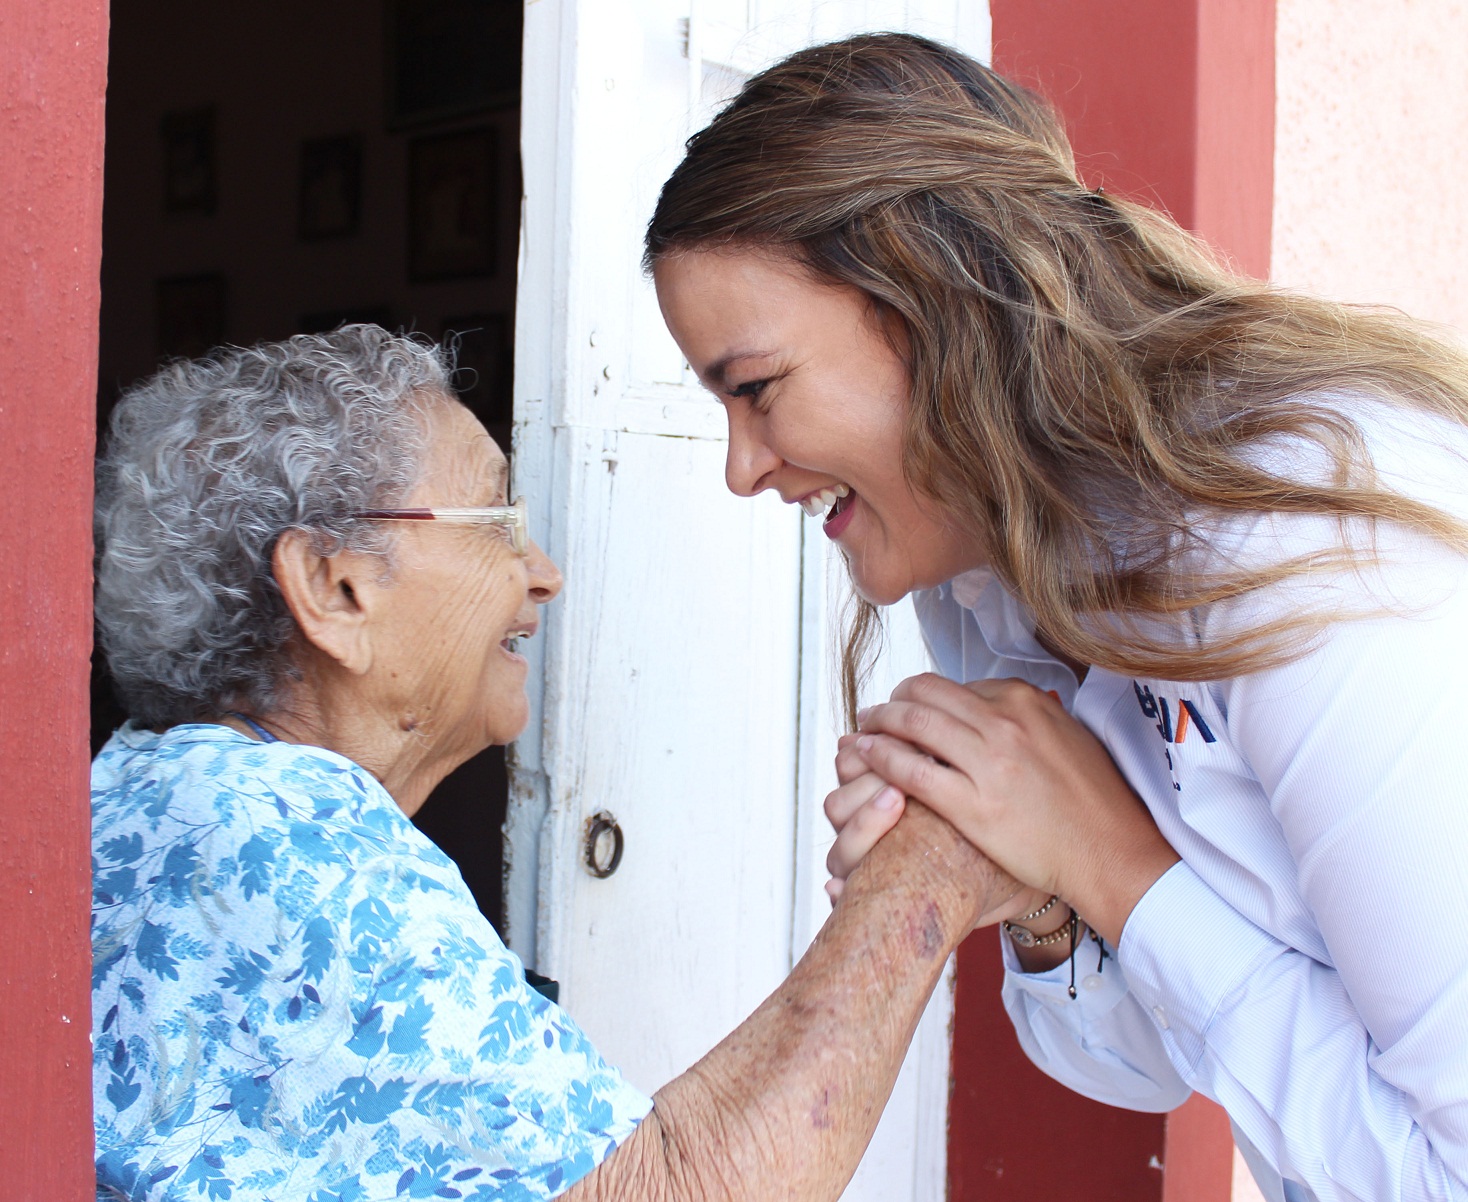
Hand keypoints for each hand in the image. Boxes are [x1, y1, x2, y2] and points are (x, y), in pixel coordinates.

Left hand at [852, 674, 1179, 943]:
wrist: (1110, 851)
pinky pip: (913, 771)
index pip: (954, 685)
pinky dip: (882, 758)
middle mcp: (1004, 722)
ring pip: (912, 724)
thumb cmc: (1092, 800)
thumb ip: (1025, 717)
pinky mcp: (974, 805)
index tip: (908, 707)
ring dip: (877, 723)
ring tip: (862, 732)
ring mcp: (988, 763)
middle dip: (891, 701)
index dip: (922, 696)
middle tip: (874, 714)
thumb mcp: (1065, 736)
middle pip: (925, 694)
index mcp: (1024, 701)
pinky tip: (866, 757)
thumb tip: (991, 706)